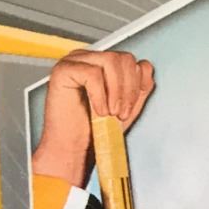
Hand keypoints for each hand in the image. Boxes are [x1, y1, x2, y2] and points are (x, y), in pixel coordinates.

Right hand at [31, 49, 154, 186]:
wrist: (74, 150)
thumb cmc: (95, 130)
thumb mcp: (127, 106)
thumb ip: (138, 86)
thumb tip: (145, 67)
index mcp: (102, 64)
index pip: (130, 60)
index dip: (136, 84)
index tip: (129, 108)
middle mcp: (88, 59)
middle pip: (123, 58)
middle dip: (129, 89)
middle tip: (121, 113)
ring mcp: (74, 61)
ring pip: (110, 61)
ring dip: (116, 91)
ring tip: (110, 113)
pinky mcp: (63, 70)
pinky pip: (92, 74)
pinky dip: (99, 96)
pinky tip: (97, 111)